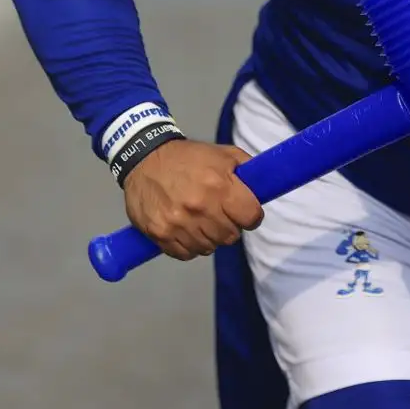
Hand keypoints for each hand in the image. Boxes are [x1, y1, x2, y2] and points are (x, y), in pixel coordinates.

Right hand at [123, 139, 262, 259]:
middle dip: (229, 226)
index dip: (251, 216)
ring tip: (200, 220)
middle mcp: (200, 207)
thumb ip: (247, 169)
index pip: (251, 217)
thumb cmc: (188, 157)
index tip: (245, 212)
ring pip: (209, 248)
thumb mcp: (223, 154)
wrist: (144, 158)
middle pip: (230, 236)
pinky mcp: (161, 234)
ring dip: (209, 237)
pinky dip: (189, 246)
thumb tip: (265, 186)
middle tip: (219, 214)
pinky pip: (186, 254)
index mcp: (219, 185)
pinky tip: (186, 230)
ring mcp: (179, 223)